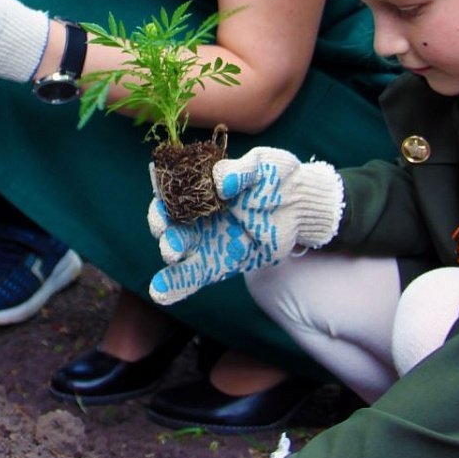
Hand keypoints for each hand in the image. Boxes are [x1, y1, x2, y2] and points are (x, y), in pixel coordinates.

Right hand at [146, 147, 343, 304]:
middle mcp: (195, 216)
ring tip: (170, 263)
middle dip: (164, 230)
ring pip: (177, 253)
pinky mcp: (218, 263)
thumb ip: (242, 170)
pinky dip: (175, 285)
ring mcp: (205, 241)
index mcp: (198, 189)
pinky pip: (192, 276)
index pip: (170, 193)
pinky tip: (160, 293)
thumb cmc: (274, 178)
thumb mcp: (262, 164)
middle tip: (172, 238)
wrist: (298, 204)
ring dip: (169, 259)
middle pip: (169, 225)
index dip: (162, 197)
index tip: (163, 202)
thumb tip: (222, 184)